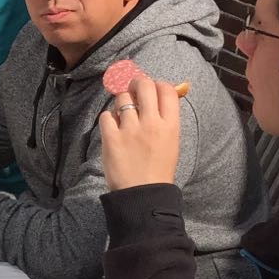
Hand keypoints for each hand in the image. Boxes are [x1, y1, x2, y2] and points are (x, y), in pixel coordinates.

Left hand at [100, 74, 182, 189]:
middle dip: (137, 83)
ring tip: (123, 115)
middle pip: (143, 85)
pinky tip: (113, 128)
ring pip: (122, 98)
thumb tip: (168, 93)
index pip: (166, 89)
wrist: (143, 195)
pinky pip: (106, 115)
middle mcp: (151, 123)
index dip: (157, 84)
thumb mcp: (172, 142)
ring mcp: (130, 130)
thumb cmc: (159, 170)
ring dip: (121, 102)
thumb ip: (167, 118)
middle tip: (133, 89)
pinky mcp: (111, 138)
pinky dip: (108, 119)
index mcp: (170, 125)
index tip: (152, 89)